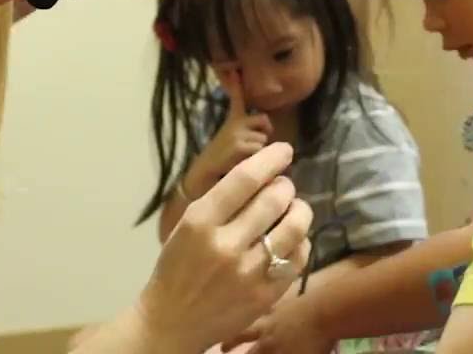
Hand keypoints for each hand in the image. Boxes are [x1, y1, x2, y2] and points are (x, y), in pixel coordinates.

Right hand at [137, 143, 314, 353]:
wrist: (170, 322)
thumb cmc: (178, 266)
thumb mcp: (187, 226)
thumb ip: (221, 201)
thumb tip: (264, 174)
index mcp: (200, 222)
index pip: (244, 179)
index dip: (270, 159)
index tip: (284, 150)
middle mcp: (225, 245)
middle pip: (274, 199)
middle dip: (285, 186)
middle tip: (283, 187)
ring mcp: (248, 272)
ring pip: (294, 227)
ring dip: (299, 210)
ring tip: (294, 208)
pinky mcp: (265, 295)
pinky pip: (299, 258)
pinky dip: (301, 242)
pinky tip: (292, 240)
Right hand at [185, 69, 273, 197]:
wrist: (204, 176)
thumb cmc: (223, 161)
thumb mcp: (235, 143)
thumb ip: (251, 135)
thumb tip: (274, 140)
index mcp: (233, 120)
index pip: (237, 98)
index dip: (236, 83)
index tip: (234, 69)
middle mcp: (234, 123)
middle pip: (264, 121)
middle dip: (265, 133)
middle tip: (253, 147)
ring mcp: (236, 133)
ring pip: (263, 140)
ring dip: (259, 152)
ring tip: (243, 160)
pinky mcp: (238, 145)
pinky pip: (259, 151)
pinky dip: (256, 160)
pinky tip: (240, 164)